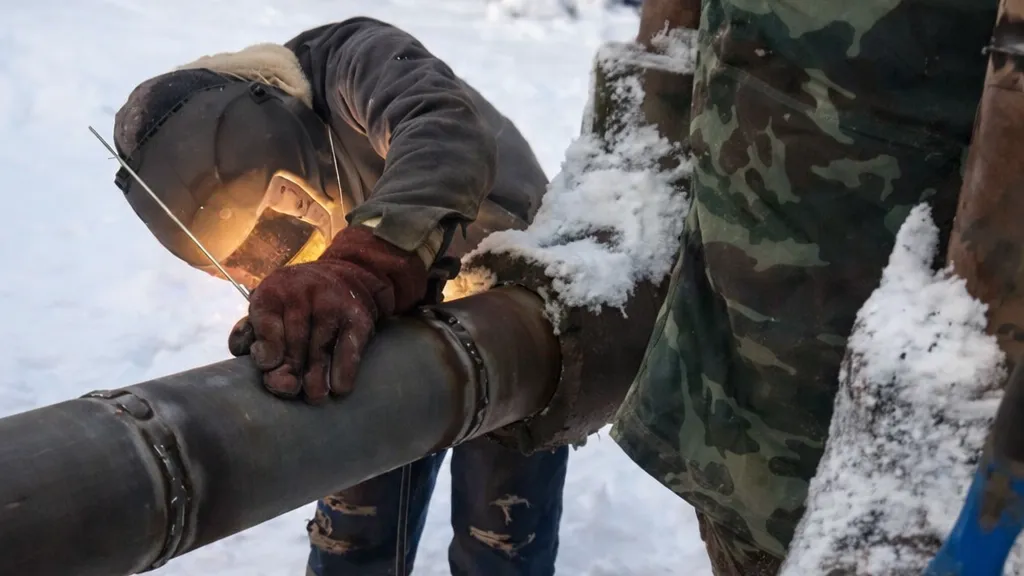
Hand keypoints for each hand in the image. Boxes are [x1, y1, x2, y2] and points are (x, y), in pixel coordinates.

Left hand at [228, 225, 428, 402]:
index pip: (266, 326)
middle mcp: (303, 293)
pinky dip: (344, 371)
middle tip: (289, 390)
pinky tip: (339, 388)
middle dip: (290, 371)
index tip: (269, 368)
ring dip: (317, 378)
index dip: (266, 352)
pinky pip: (349, 350)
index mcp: (274, 291)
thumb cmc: (298, 303)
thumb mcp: (270, 306)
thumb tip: (253, 359)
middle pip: (294, 343)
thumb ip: (254, 332)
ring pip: (320, 350)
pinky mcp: (358, 317)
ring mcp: (333, 304)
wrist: (347, 277)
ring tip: (314, 396)